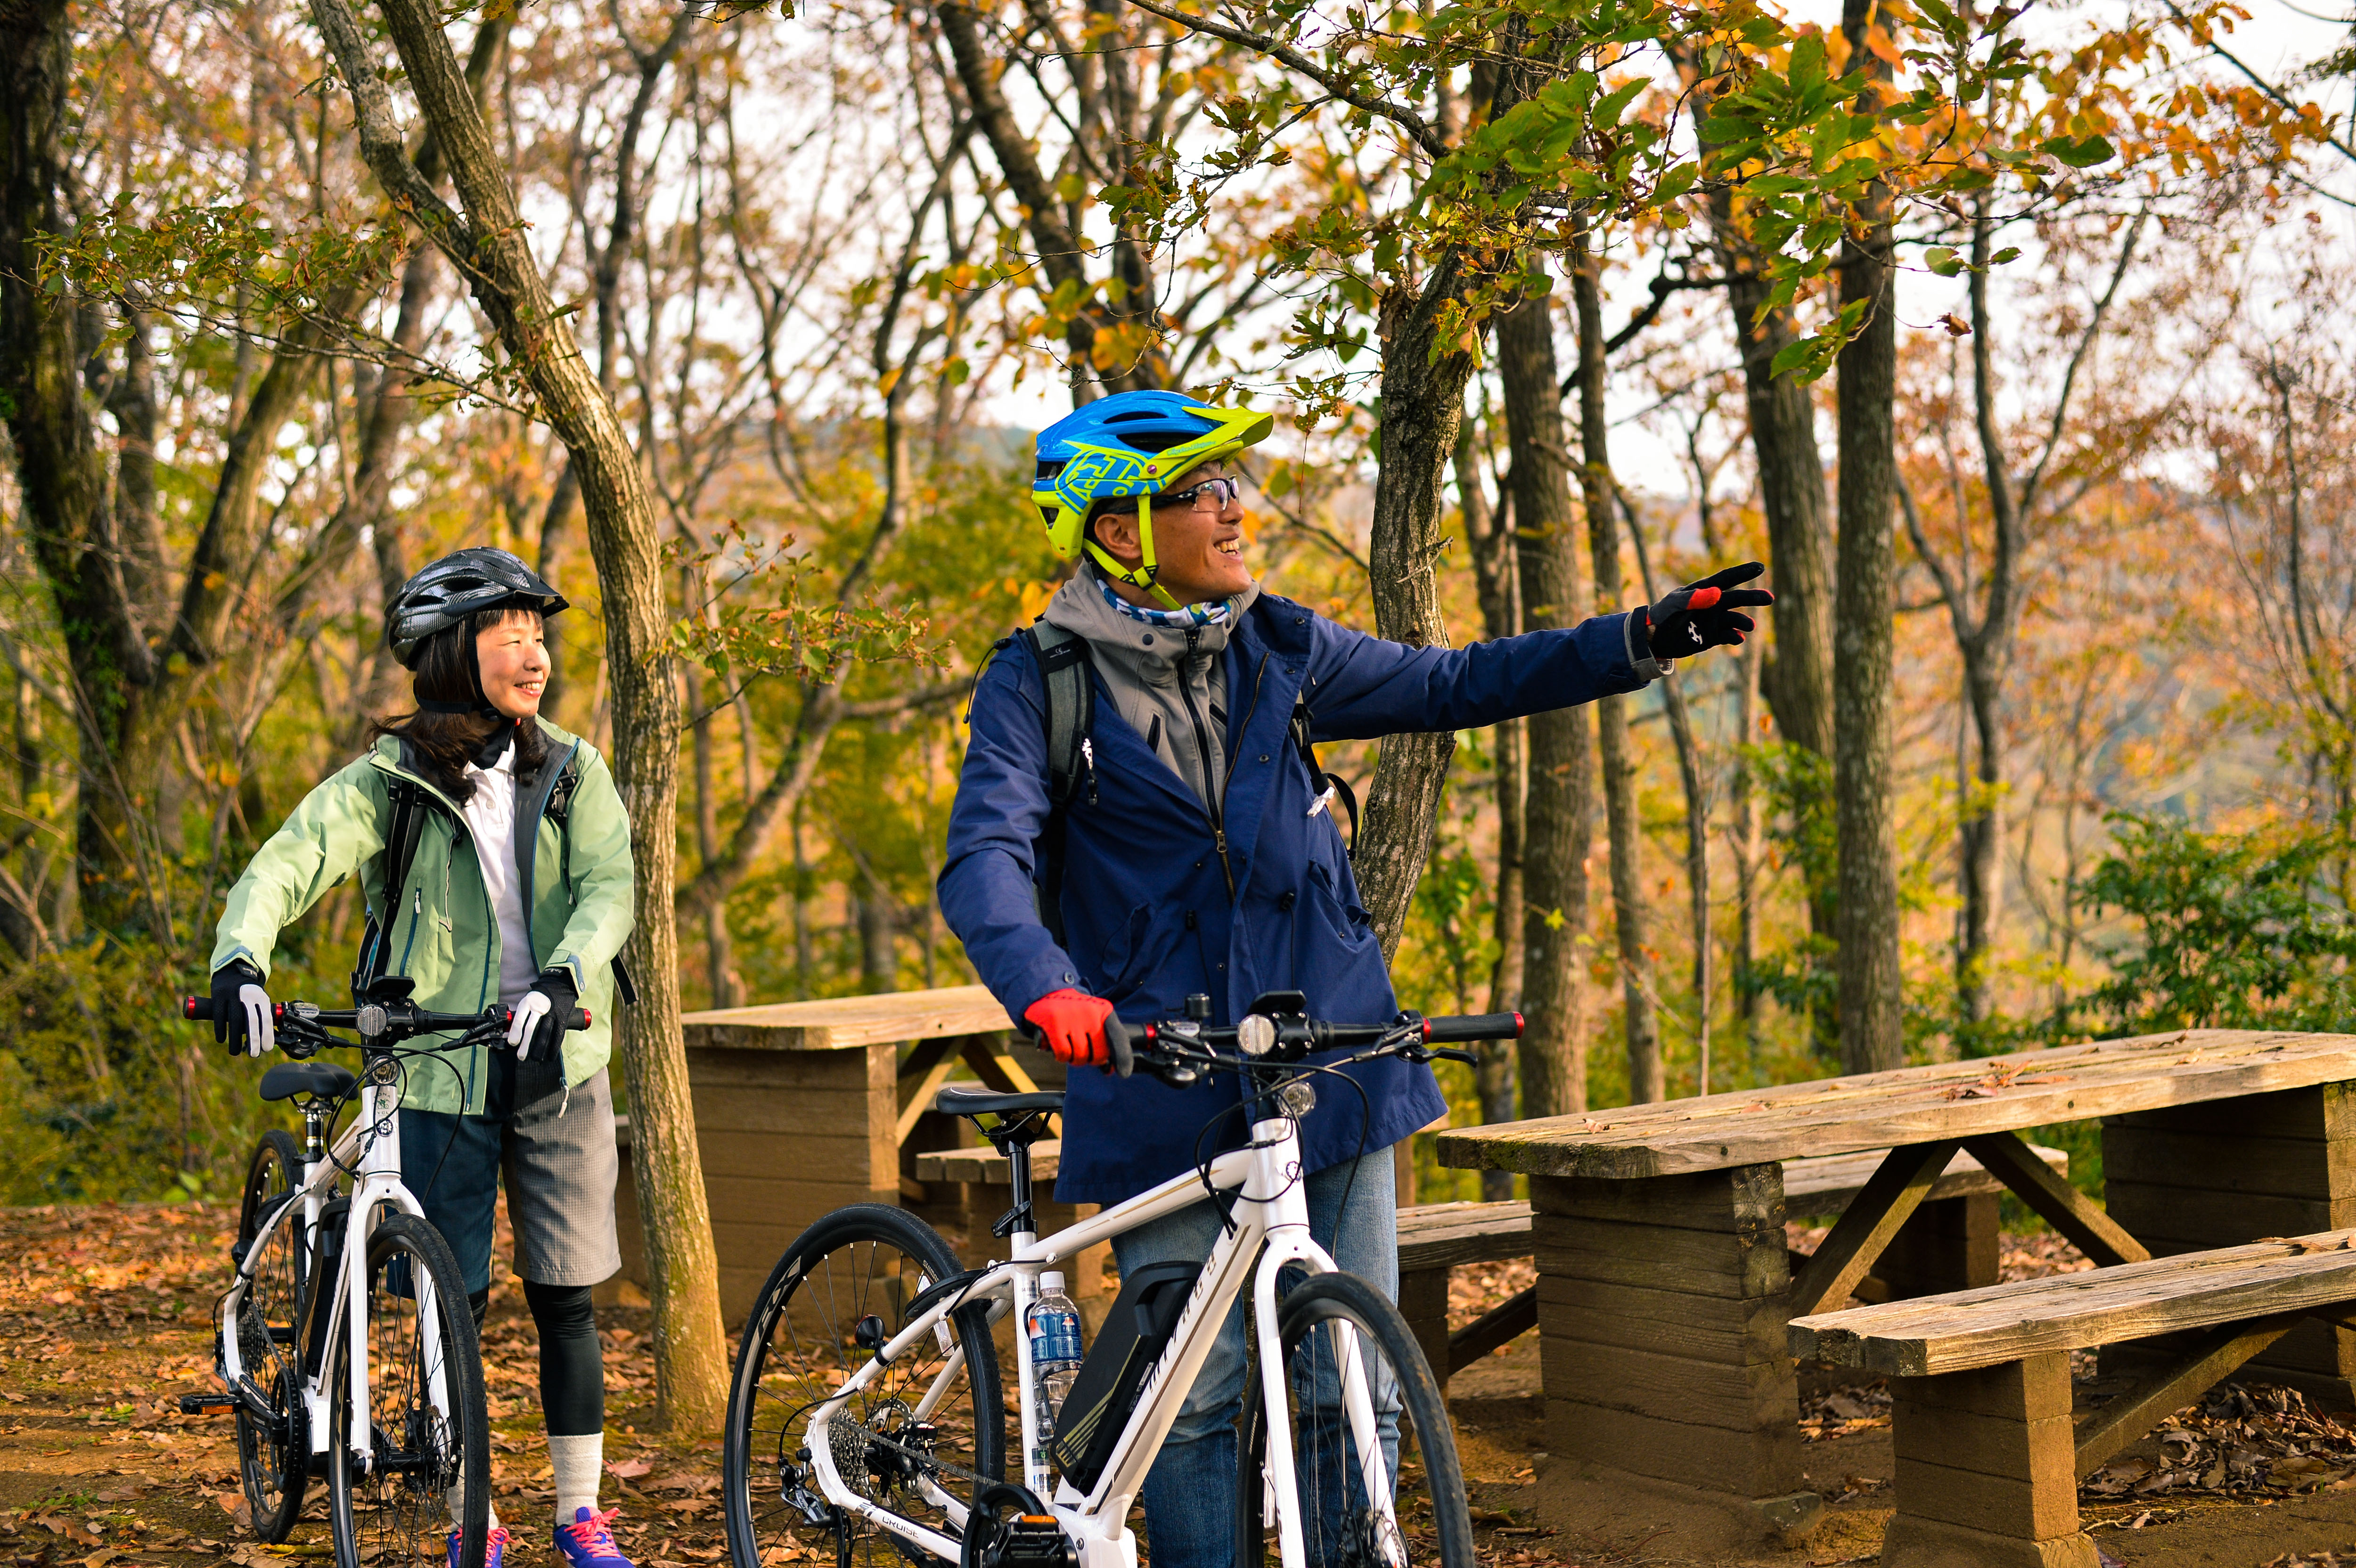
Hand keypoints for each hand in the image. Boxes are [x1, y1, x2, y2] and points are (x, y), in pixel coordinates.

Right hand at [213, 960, 274, 1056]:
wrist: (233, 971)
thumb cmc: (249, 993)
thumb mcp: (259, 999)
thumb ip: (262, 1014)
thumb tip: (267, 1038)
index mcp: (262, 998)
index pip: (266, 1018)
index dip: (266, 1035)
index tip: (266, 1049)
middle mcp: (248, 996)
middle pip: (251, 1021)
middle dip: (253, 1040)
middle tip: (253, 1055)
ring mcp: (233, 995)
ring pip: (234, 1020)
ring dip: (234, 1039)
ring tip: (235, 1052)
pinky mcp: (219, 996)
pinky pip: (219, 1016)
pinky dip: (220, 1029)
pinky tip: (221, 1040)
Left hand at [507, 969, 577, 1059]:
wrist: (560, 984)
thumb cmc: (539, 996)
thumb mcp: (527, 1001)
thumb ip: (520, 1016)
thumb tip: (510, 1034)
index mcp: (528, 1003)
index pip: (520, 1019)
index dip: (515, 1032)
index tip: (512, 1043)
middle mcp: (540, 1007)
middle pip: (532, 1029)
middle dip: (526, 1045)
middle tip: (521, 1057)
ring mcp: (552, 1013)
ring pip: (545, 1033)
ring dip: (540, 1048)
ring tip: (535, 1059)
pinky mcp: (563, 1017)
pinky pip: (558, 1034)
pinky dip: (554, 1046)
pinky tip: (550, 1055)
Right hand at [1024, 988, 1114, 1066]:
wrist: (1047, 993)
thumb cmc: (1074, 1013)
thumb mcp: (1093, 1019)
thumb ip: (1104, 1041)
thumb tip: (1110, 1070)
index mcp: (1103, 1011)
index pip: (1118, 1037)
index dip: (1122, 1058)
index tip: (1122, 1073)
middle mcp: (1090, 1013)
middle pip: (1097, 1055)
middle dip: (1089, 1060)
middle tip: (1082, 1053)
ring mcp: (1071, 1018)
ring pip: (1079, 1056)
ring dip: (1073, 1058)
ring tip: (1068, 1046)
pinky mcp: (1054, 1023)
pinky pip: (1063, 1054)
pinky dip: (1061, 1056)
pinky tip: (1058, 1047)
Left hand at [1643, 561, 1772, 658]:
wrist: (1654, 638)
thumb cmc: (1663, 615)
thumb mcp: (1674, 604)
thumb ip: (1693, 598)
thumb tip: (1717, 592)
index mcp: (1703, 590)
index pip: (1726, 579)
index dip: (1743, 572)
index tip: (1760, 566)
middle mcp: (1712, 604)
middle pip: (1736, 599)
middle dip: (1752, 597)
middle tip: (1769, 598)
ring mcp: (1714, 620)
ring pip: (1735, 619)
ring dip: (1744, 622)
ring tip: (1750, 626)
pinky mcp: (1712, 636)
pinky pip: (1728, 635)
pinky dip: (1735, 636)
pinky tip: (1738, 638)